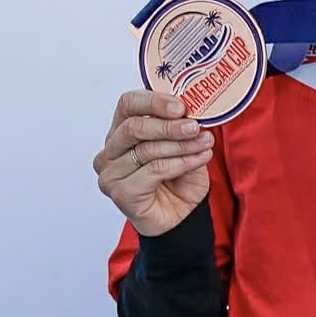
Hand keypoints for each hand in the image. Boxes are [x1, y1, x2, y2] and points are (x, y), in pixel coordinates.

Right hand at [94, 90, 214, 236]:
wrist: (181, 216)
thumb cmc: (178, 179)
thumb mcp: (185, 145)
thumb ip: (182, 127)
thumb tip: (193, 109)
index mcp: (121, 131)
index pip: (127, 104)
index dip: (153, 101)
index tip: (180, 106)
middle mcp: (110, 151)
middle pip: (134, 127)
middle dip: (169, 126)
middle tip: (194, 126)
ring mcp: (110, 173)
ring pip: (147, 150)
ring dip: (181, 145)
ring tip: (205, 144)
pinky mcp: (120, 192)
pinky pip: (154, 170)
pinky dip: (181, 163)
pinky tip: (199, 159)